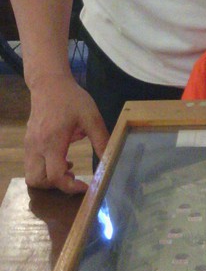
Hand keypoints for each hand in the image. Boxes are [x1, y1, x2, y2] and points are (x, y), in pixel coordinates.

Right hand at [24, 73, 109, 192]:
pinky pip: (32, 165)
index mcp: (52, 141)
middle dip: (56, 186)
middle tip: (74, 176)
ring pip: (32, 175)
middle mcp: (36, 146)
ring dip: (49, 179)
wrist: (49, 83)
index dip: (70, 186)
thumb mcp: (91, 117)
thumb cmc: (71, 98)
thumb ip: (101, 139)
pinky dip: (45, 170)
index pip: (55, 176)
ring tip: (68, 168)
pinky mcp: (29, 143)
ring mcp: (29, 145)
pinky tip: (62, 159)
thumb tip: (110, 160)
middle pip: (38, 181)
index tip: (86, 186)